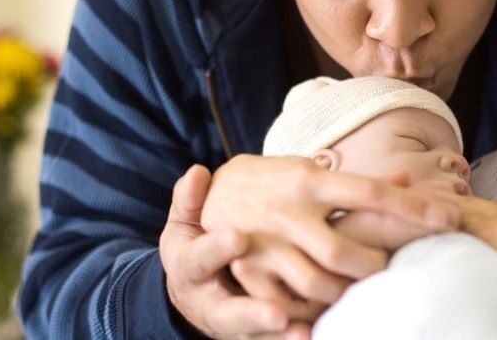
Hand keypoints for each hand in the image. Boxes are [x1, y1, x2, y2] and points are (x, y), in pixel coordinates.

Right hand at [160, 165, 309, 338]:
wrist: (192, 292)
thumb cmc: (197, 246)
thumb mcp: (185, 225)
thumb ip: (189, 202)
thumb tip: (197, 173)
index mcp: (190, 268)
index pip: (200, 259)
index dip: (216, 250)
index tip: (239, 237)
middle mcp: (209, 303)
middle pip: (227, 313)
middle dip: (250, 313)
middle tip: (276, 312)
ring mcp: (233, 324)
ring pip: (253, 336)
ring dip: (277, 336)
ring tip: (303, 332)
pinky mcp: (252, 336)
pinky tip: (312, 335)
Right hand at [200, 155, 459, 318]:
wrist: (214, 190)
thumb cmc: (278, 182)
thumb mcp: (313, 172)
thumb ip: (357, 182)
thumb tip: (408, 177)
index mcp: (311, 181)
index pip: (370, 193)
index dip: (411, 207)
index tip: (448, 219)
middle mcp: (289, 211)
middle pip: (343, 249)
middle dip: (374, 267)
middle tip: (394, 271)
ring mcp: (266, 242)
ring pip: (315, 282)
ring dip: (344, 293)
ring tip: (363, 293)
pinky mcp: (248, 269)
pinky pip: (283, 301)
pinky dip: (308, 313)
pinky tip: (328, 314)